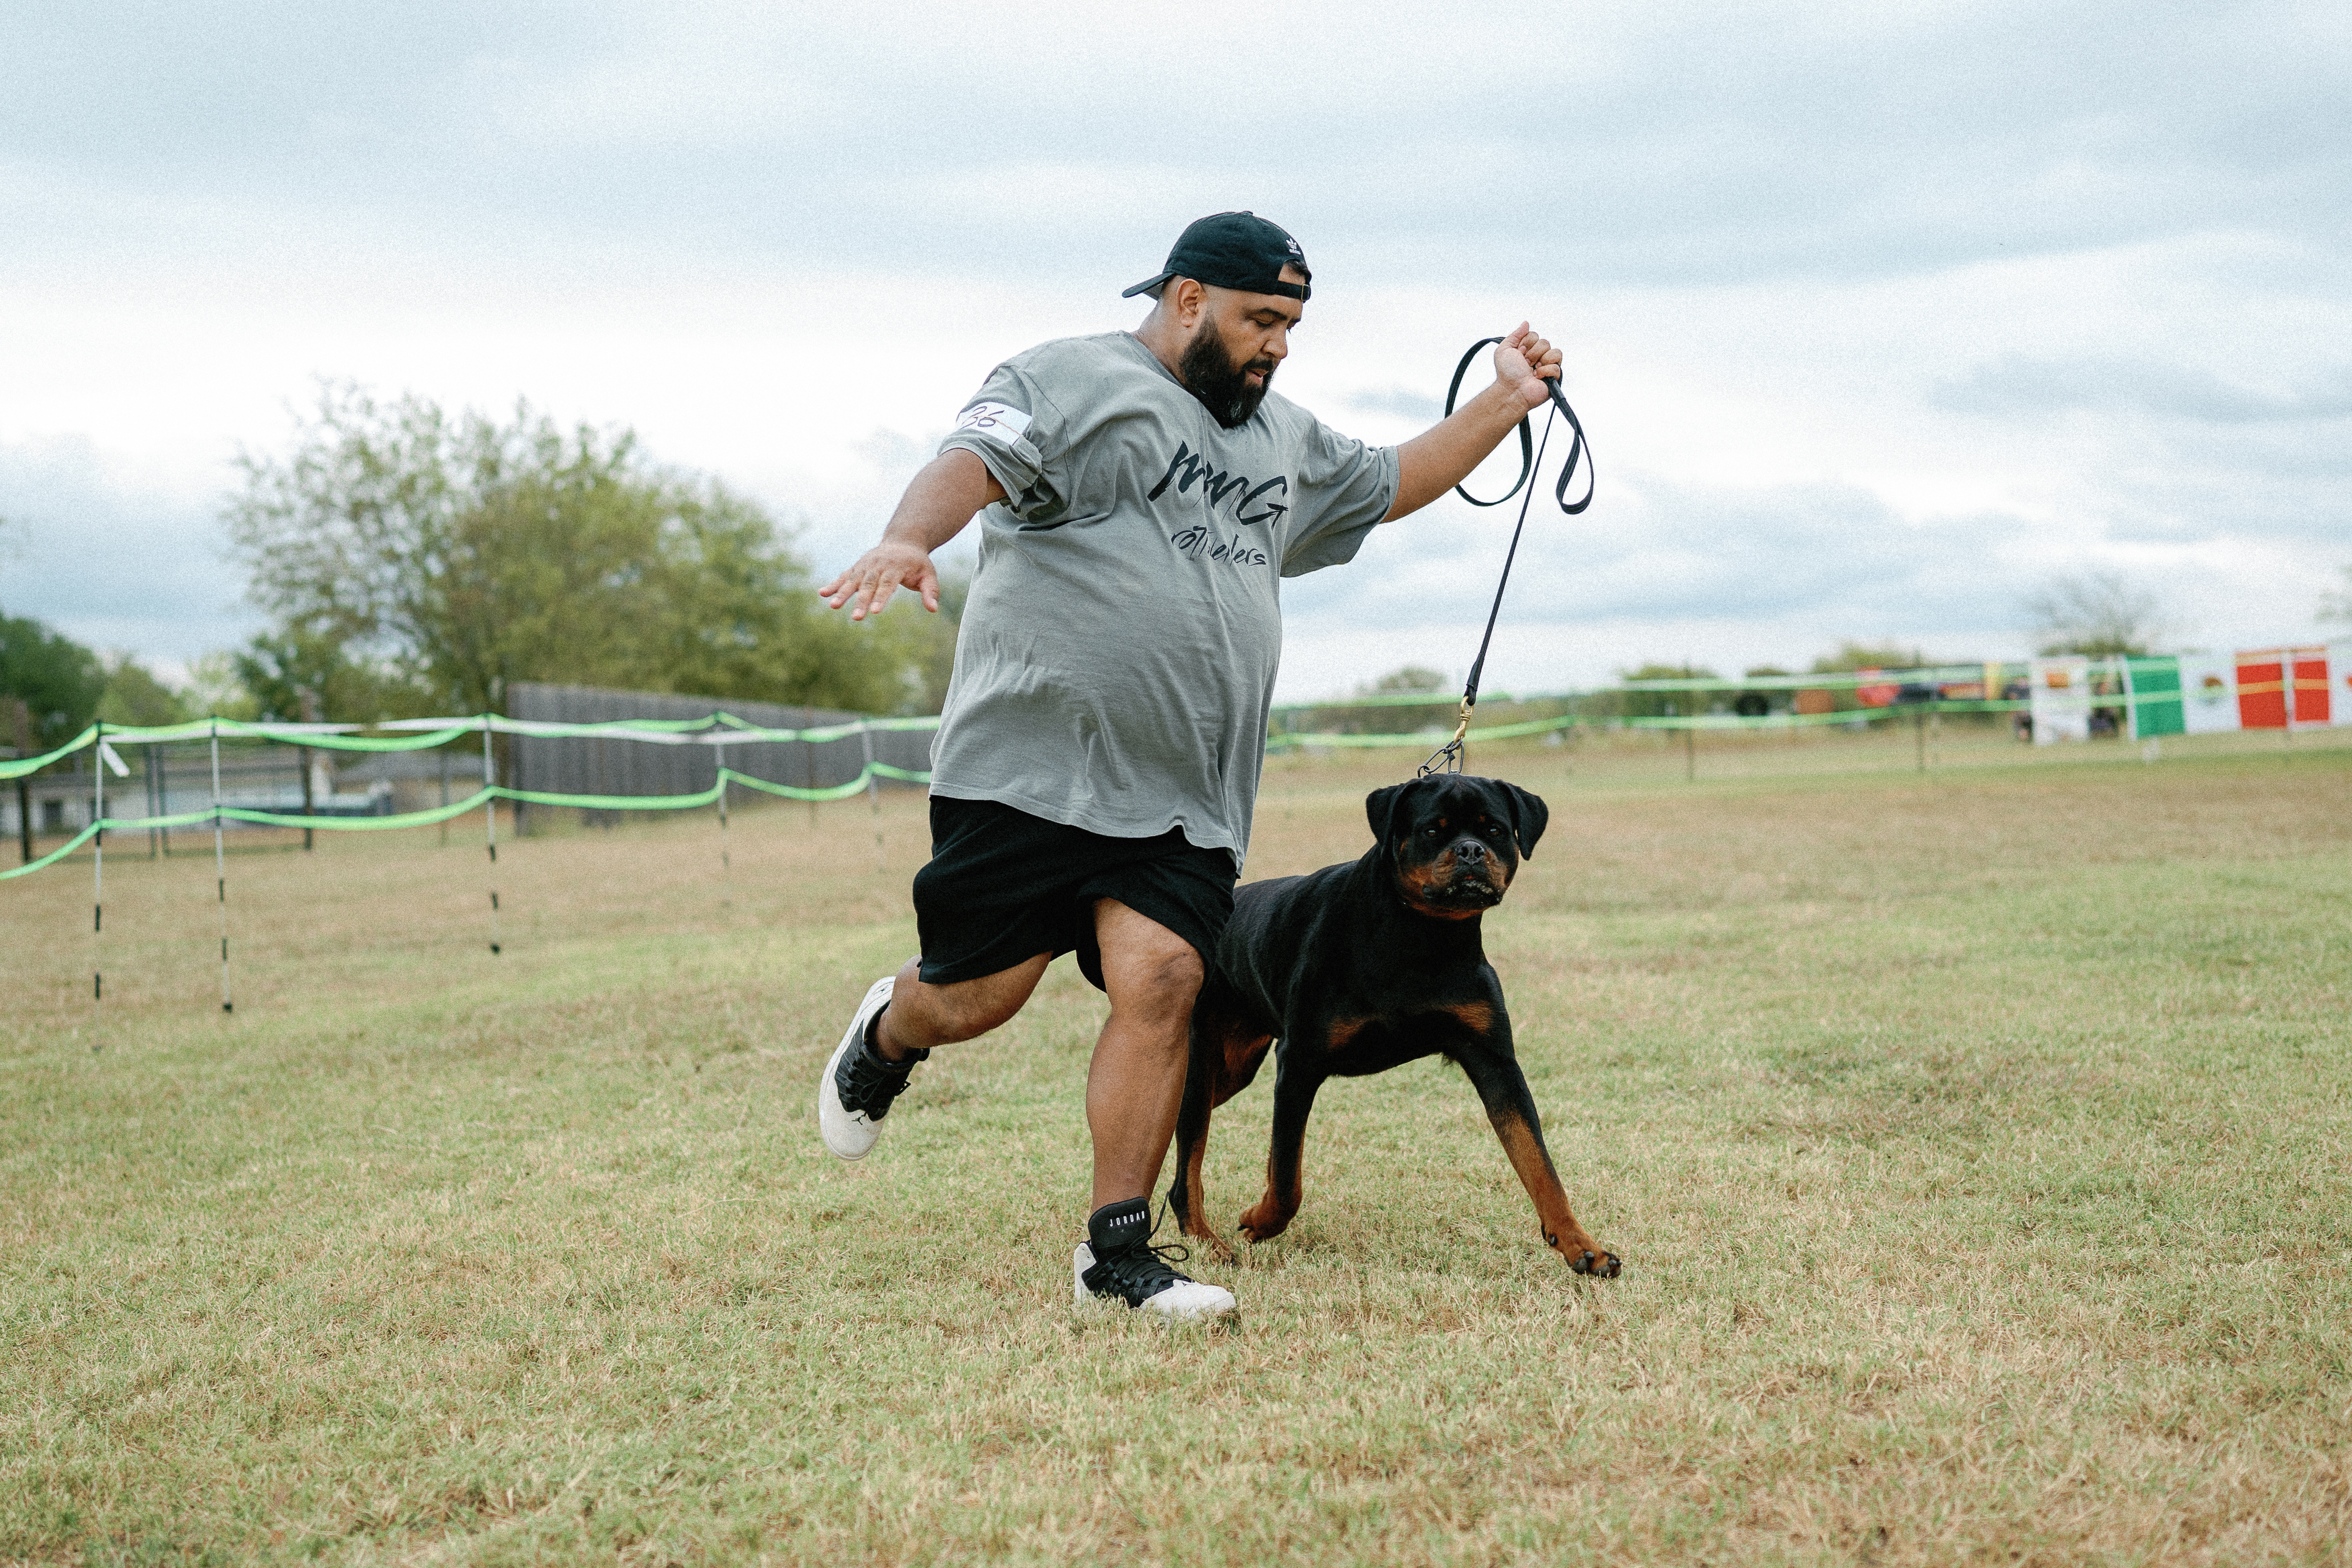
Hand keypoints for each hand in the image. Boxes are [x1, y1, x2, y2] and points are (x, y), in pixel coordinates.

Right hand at [818, 538, 939, 619]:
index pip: (887, 584)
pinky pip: (844, 575)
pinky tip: (822, 594)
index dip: (881, 598)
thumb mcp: (929, 575)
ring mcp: (866, 564)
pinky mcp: (858, 566)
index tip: (874, 612)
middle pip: (868, 584)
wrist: (903, 541)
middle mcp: (878, 564)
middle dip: (861, 601)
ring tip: (833, 606)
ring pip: (853, 580)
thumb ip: (931, 591)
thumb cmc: (918, 562)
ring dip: (842, 593)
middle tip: (856, 618)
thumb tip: (933, 609)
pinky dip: (833, 584)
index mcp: (896, 566)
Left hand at [1492, 322, 1562, 411]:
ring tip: (1532, 370)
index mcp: (1528, 349)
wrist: (1511, 390)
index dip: (1525, 344)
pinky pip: (1556, 366)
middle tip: (1525, 364)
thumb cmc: (1506, 373)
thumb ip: (1515, 334)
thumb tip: (1526, 323)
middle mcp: (1539, 356)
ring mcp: (1547, 366)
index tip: (1518, 354)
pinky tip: (1536, 377)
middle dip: (1532, 353)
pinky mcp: (1554, 377)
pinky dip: (1544, 371)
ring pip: (1554, 352)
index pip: (1535, 335)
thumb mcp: (1504, 349)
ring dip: (1540, 361)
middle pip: (1545, 342)